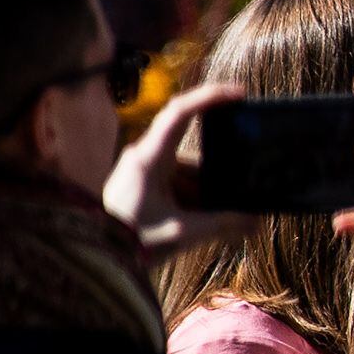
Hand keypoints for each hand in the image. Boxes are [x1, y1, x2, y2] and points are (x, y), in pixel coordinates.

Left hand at [103, 80, 256, 255]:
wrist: (97, 259)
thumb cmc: (131, 242)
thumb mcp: (182, 233)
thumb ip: (223, 224)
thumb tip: (256, 221)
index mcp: (148, 158)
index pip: (180, 112)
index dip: (210, 97)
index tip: (239, 94)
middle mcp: (143, 158)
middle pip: (194, 153)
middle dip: (220, 174)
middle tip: (241, 188)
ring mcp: (142, 171)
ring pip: (189, 172)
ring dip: (207, 193)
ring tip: (223, 220)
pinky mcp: (143, 186)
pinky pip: (178, 184)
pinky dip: (195, 200)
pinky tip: (205, 221)